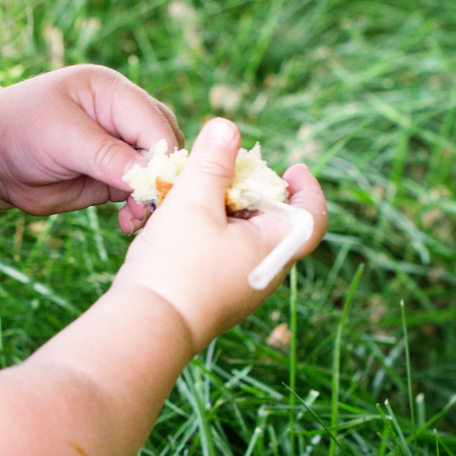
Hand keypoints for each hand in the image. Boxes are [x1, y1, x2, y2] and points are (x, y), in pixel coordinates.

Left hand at [0, 65, 181, 228]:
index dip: (161, 153)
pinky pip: (137, 193)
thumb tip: (147, 174)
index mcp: (112, 92)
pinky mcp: (112, 177)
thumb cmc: (20, 131)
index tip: (156, 185)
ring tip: (135, 219)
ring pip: (155, 171)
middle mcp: (121, 117)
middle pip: (164, 145)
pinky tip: (127, 224)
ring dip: (151, 197)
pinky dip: (138, 209)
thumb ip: (105, 154)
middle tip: (147, 205)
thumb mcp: (61, 137)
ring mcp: (119, 148)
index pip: (153, 121)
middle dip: (160, 176)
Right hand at [113, 118, 326, 351]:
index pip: (311, 219)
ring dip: (220, 211)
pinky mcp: (210, 298)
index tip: (292, 167)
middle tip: (227, 171)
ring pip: (239, 238)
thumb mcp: (193, 203)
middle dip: (249, 192)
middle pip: (271, 223)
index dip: (307, 189)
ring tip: (191, 192)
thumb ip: (211, 162)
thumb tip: (227, 125)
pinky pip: (217, 256)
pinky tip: (172, 222)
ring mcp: (236, 290)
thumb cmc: (176, 267)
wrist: (145, 330)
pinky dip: (203, 233)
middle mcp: (261, 274)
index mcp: (272, 250)